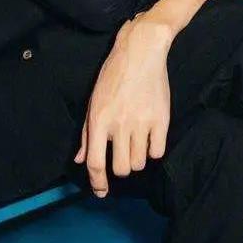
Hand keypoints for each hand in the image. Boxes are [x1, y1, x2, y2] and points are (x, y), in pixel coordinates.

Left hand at [73, 18, 171, 197]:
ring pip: (140, 163)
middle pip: (121, 168)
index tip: (101, 192)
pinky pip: (158, 152)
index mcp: (99, 119)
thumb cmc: (114, 74)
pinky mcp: (161, 119)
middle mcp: (119, 124)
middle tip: (122, 153)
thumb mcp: (94, 100)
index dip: (97, 183)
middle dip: (120, 166)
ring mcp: (142, 122)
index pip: (96, 163)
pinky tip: (150, 136)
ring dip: (137, 157)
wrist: (141, 51)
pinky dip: (153, 149)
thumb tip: (80, 160)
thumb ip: (87, 133)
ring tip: (136, 140)